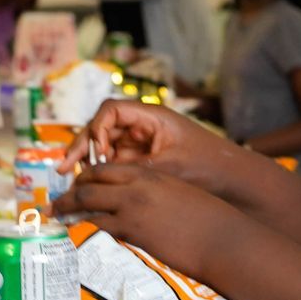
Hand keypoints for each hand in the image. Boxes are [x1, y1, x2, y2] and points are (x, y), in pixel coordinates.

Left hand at [52, 163, 248, 281]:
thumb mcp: (180, 196)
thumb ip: (157, 195)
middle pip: (91, 181)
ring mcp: (132, 207)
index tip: (78, 185)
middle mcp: (137, 185)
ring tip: (54, 216)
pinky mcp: (132, 229)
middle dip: (70, 190)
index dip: (88, 176)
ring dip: (67, 208)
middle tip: (57, 202)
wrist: (223, 240)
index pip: (108, 168)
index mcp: (150, 174)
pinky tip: (71, 234)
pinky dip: (80, 227)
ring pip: (88, 201)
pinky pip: (97, 225)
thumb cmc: (209, 221)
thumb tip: (145, 206)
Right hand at [57, 99, 245, 195]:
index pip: (111, 110)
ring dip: (89, 162)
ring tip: (72, 182)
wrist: (235, 181)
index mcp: (152, 116)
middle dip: (83, 147)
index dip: (97, 129)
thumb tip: (102, 177)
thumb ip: (134, 169)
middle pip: (102, 128)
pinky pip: (116, 162)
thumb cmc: (209, 167)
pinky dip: (102, 173)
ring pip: (105, 147)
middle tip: (65, 169)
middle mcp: (143, 125)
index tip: (99, 154)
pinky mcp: (144, 160)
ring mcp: (142, 142)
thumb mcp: (169, 167)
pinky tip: (91, 189)